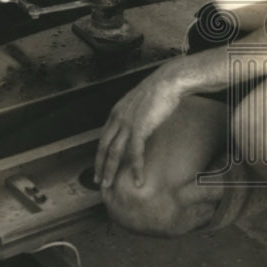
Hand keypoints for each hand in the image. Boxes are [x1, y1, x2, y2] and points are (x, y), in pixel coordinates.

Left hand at [94, 64, 183, 188]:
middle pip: (104, 147)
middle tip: (98, 181)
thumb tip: (139, 125)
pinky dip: (136, 168)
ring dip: (110, 170)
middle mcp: (118, 118)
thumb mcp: (140, 103)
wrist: (168, 81)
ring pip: (114, 153)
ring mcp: (127, 124)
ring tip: (109, 185)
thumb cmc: (160, 90)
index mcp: (117, 111)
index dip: (99, 153)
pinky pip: (135, 153)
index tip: (99, 164)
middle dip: (99, 165)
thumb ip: (135, 114)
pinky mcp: (140, 128)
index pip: (103, 136)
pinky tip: (138, 180)